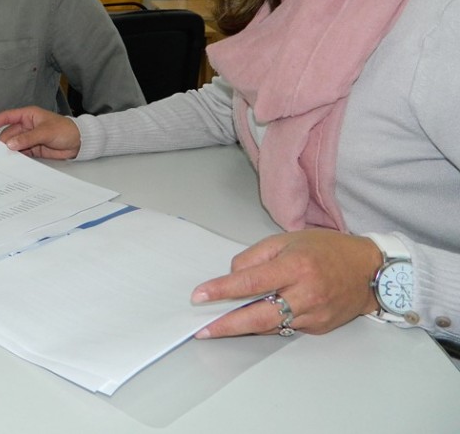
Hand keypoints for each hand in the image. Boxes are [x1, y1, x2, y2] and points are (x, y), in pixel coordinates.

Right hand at [0, 106, 80, 159]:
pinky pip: (21, 152)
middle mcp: (26, 126)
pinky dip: (16, 157)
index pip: (7, 117)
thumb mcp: (45, 132)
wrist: (78, 142)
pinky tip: (12, 163)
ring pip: (13, 144)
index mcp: (28, 115)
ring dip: (9, 151)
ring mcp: (29, 138)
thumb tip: (10, 144)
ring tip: (1, 160)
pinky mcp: (33, 148)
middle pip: (8, 134)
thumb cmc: (65, 130)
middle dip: (2, 142)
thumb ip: (27, 138)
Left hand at [190, 229, 382, 337]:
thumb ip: (255, 257)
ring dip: (243, 328)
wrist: (369, 270)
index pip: (252, 282)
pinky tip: (250, 321)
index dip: (222, 290)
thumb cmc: (326, 249)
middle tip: (203, 329)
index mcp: (296, 266)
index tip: (200, 296)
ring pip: (270, 326)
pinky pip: (284, 328)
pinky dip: (265, 324)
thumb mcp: (287, 240)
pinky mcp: (318, 328)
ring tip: (218, 326)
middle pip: (260, 316)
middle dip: (227, 325)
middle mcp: (306, 294)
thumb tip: (233, 277)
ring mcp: (314, 315)